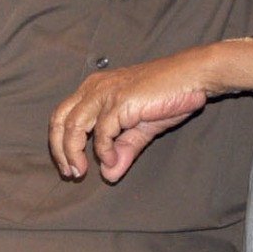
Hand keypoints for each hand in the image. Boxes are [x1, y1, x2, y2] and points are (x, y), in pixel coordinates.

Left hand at [48, 49, 213, 182]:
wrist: (194, 77)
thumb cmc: (168, 97)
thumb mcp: (140, 129)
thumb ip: (122, 150)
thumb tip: (109, 175)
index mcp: (92, 90)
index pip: (62, 115)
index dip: (59, 143)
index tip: (68, 166)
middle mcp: (93, 88)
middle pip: (60, 120)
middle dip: (59, 150)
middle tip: (70, 173)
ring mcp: (105, 92)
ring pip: (74, 125)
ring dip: (73, 152)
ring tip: (80, 172)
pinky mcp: (121, 100)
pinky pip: (102, 130)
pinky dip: (103, 150)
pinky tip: (112, 161)